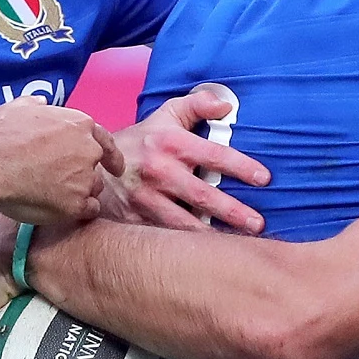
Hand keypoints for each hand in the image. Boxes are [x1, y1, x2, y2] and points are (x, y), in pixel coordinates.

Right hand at [0, 97, 123, 224]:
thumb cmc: (1, 134)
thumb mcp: (20, 106)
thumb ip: (37, 105)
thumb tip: (41, 104)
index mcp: (81, 125)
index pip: (105, 141)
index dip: (110, 155)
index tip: (115, 167)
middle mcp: (88, 151)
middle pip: (96, 167)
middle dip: (85, 174)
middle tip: (65, 181)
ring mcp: (84, 179)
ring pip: (93, 189)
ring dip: (80, 192)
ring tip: (55, 195)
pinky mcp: (76, 204)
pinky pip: (88, 210)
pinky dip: (78, 211)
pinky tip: (61, 210)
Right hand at [108, 88, 270, 232]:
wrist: (94, 166)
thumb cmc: (139, 141)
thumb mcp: (165, 116)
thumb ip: (196, 105)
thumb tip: (226, 104)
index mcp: (171, 143)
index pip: (214, 155)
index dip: (241, 167)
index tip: (264, 179)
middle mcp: (160, 171)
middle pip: (203, 195)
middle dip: (233, 211)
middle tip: (258, 224)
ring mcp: (146, 198)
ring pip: (184, 222)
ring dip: (213, 235)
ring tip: (238, 246)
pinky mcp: (135, 219)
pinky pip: (164, 235)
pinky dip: (185, 247)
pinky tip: (206, 254)